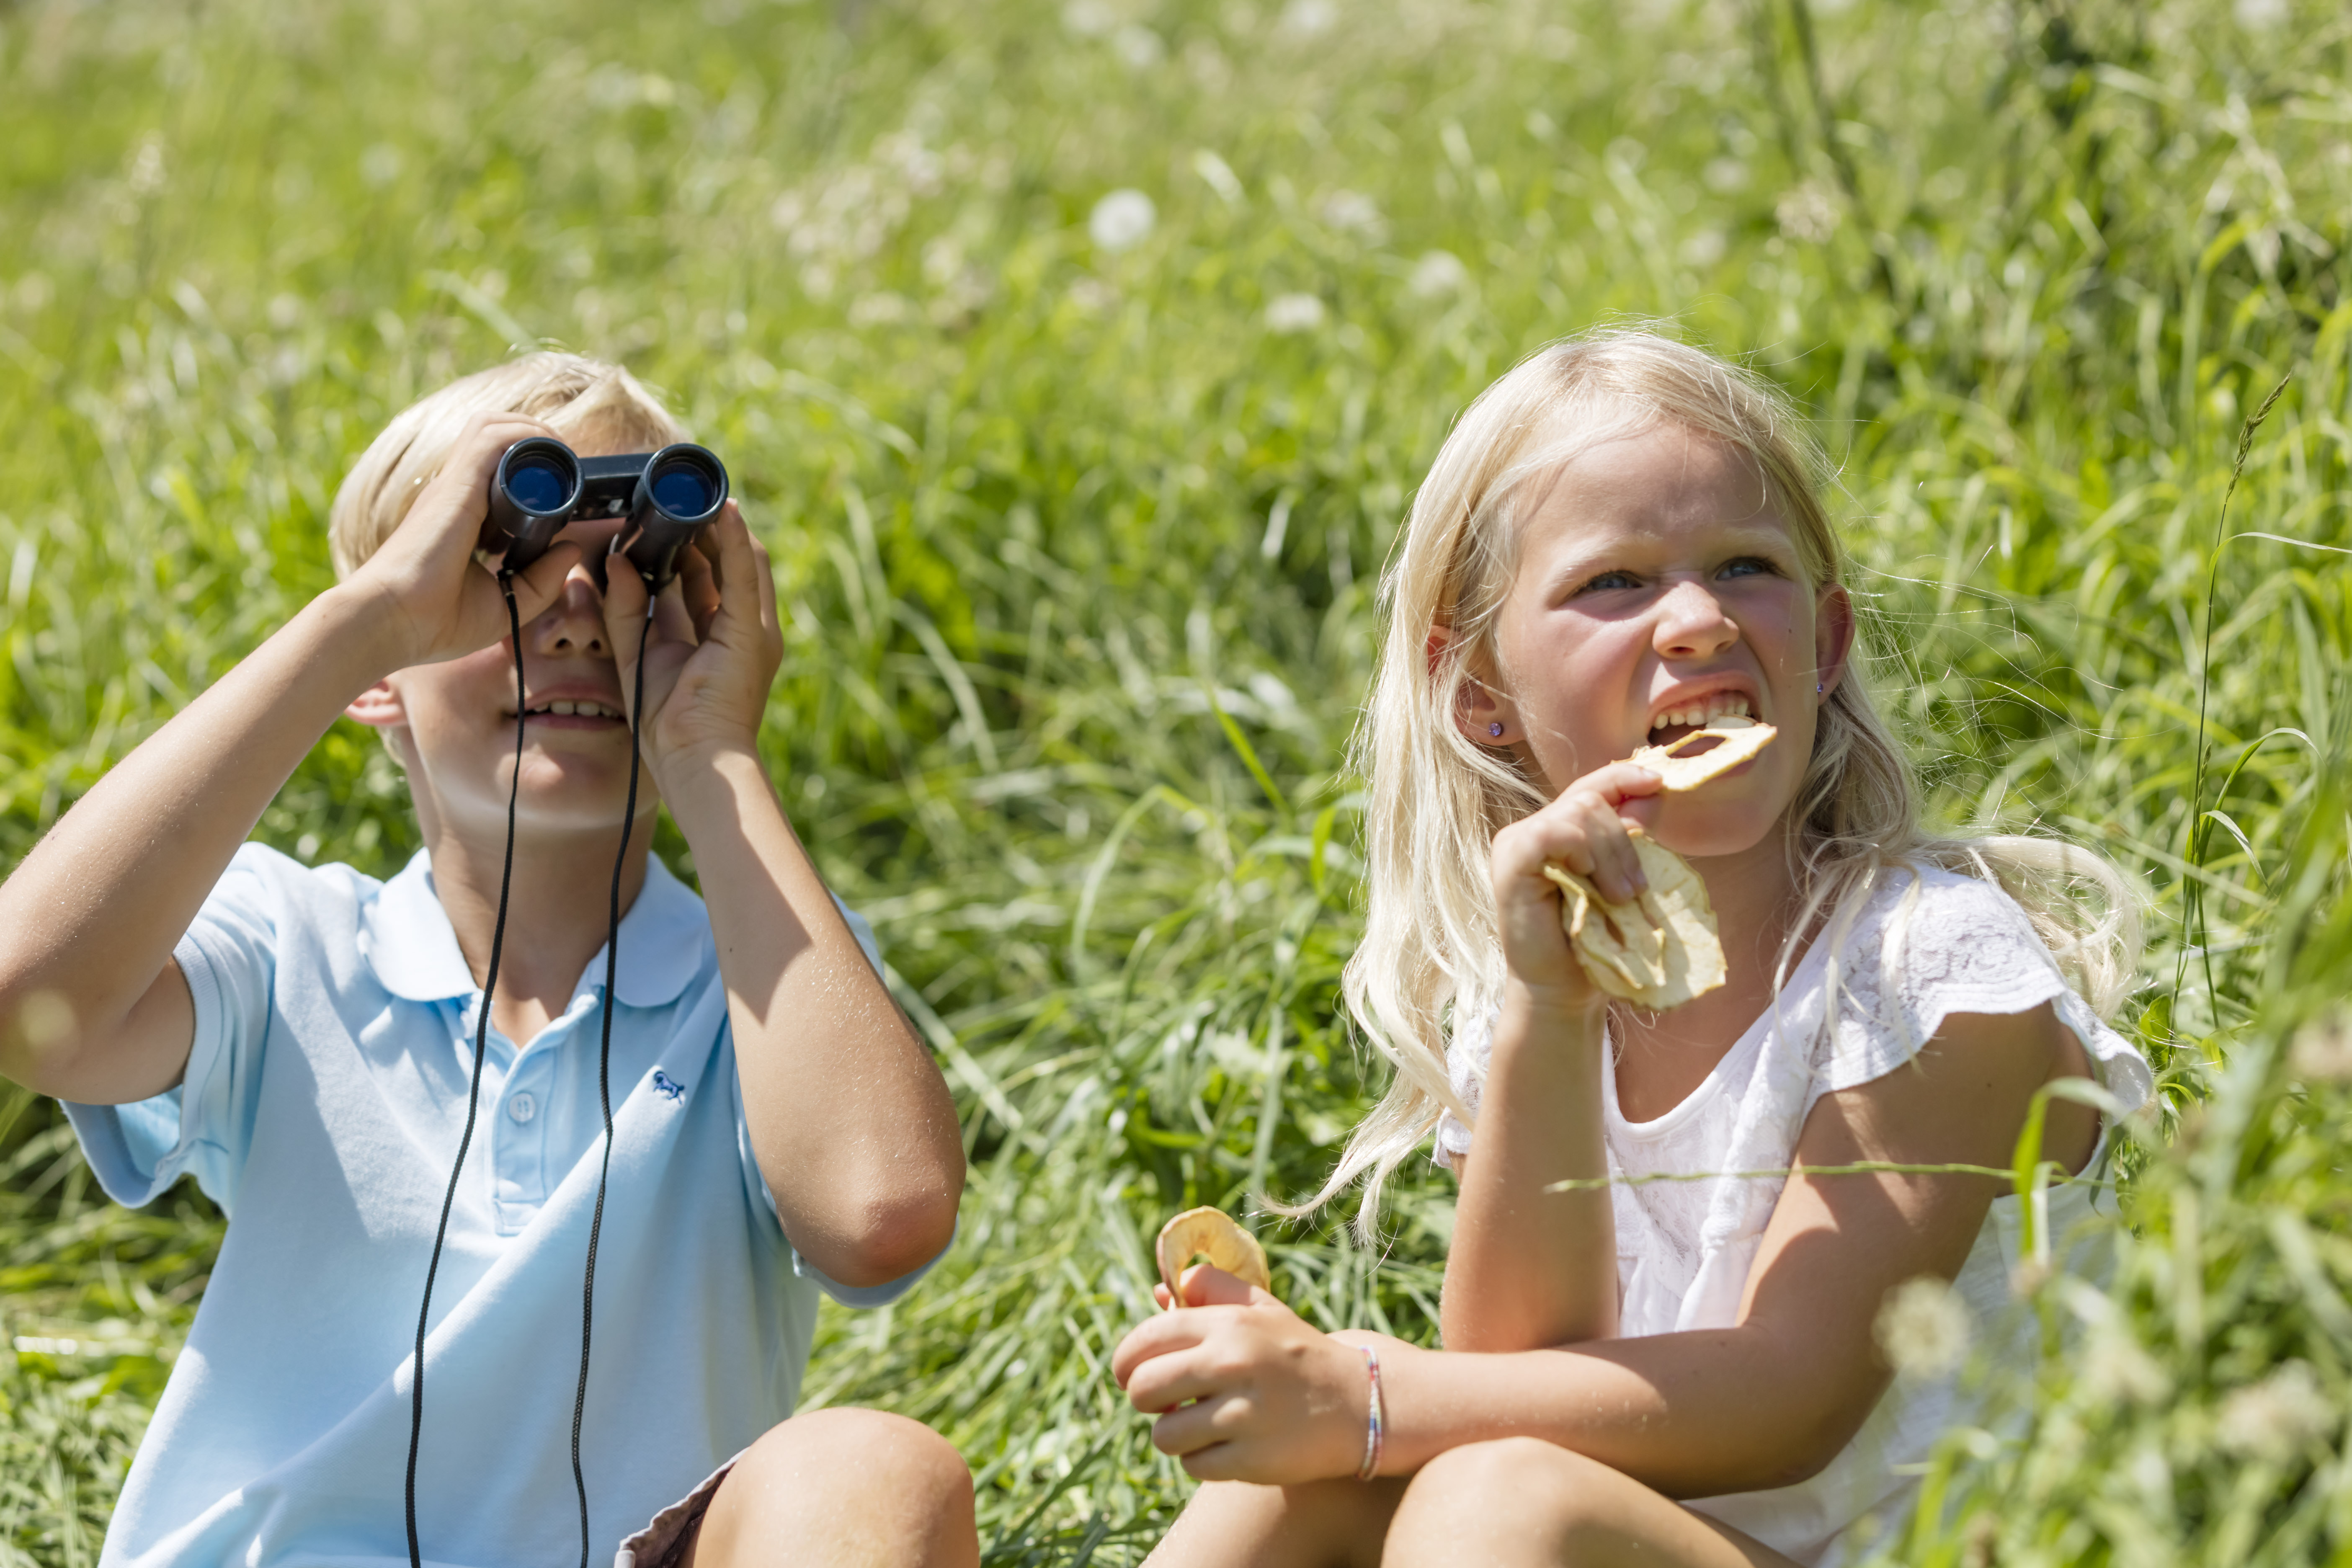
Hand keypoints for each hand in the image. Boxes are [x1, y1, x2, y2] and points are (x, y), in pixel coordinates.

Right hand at [340, 411, 582, 669]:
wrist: (391, 622)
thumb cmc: (435, 622)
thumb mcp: (505, 605)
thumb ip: (542, 580)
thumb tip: (573, 548)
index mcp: (462, 518)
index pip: (495, 472)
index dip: (532, 471)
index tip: (564, 489)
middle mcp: (457, 495)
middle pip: (494, 438)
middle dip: (537, 439)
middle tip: (569, 465)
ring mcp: (454, 487)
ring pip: (491, 427)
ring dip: (532, 431)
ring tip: (563, 453)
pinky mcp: (456, 486)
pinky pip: (491, 440)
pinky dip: (524, 436)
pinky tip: (550, 448)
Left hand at [598, 501, 782, 779]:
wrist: (693, 761)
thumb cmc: (667, 723)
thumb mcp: (636, 654)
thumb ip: (627, 609)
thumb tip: (619, 560)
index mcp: (712, 637)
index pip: (703, 579)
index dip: (685, 547)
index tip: (658, 519)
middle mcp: (736, 628)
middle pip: (721, 565)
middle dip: (700, 531)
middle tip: (672, 497)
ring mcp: (750, 629)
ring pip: (739, 561)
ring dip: (719, 526)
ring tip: (696, 492)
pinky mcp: (751, 633)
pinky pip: (745, 575)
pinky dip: (736, 541)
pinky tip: (725, 510)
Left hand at [1112, 1265, 1378, 1484]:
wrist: (1358, 1402)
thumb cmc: (1296, 1354)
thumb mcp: (1261, 1309)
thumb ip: (1213, 1291)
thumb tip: (1161, 1291)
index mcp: (1227, 1325)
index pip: (1144, 1340)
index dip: (1125, 1362)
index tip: (1130, 1375)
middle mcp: (1231, 1363)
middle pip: (1142, 1389)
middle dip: (1145, 1401)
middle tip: (1166, 1404)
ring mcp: (1242, 1413)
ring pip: (1163, 1435)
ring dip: (1174, 1436)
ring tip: (1201, 1427)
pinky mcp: (1252, 1458)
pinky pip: (1193, 1466)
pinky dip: (1203, 1461)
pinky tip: (1227, 1447)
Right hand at [1489, 761, 1663, 1007]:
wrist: (1563, 987)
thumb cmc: (1592, 940)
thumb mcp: (1619, 880)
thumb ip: (1630, 837)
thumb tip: (1653, 791)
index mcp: (1557, 830)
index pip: (1590, 786)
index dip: (1622, 776)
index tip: (1657, 781)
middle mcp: (1531, 829)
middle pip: (1591, 800)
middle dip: (1624, 841)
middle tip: (1634, 890)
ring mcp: (1516, 842)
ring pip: (1578, 812)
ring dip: (1611, 854)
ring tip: (1617, 897)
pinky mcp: (1510, 860)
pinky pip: (1553, 832)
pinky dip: (1581, 851)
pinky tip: (1587, 881)